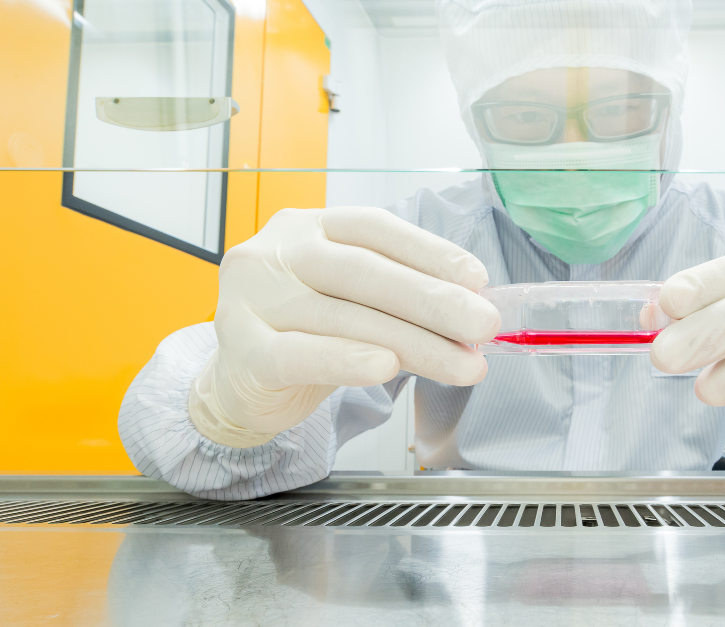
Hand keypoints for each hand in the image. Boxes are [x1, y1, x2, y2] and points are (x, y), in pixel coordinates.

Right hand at [189, 207, 499, 446]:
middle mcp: (276, 252)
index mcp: (307, 227)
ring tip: (463, 365)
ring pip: (344, 318)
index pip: (374, 228)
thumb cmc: (305, 334)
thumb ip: (398, 296)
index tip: (478, 280)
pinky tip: (386, 368)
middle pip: (363, 271)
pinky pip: (300, 354)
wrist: (240, 385)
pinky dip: (347, 360)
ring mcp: (253, 299)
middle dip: (432, 300)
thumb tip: (472, 307)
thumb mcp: (352, 301)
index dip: (429, 251)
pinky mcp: (241, 349)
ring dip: (413, 344)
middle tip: (484, 325)